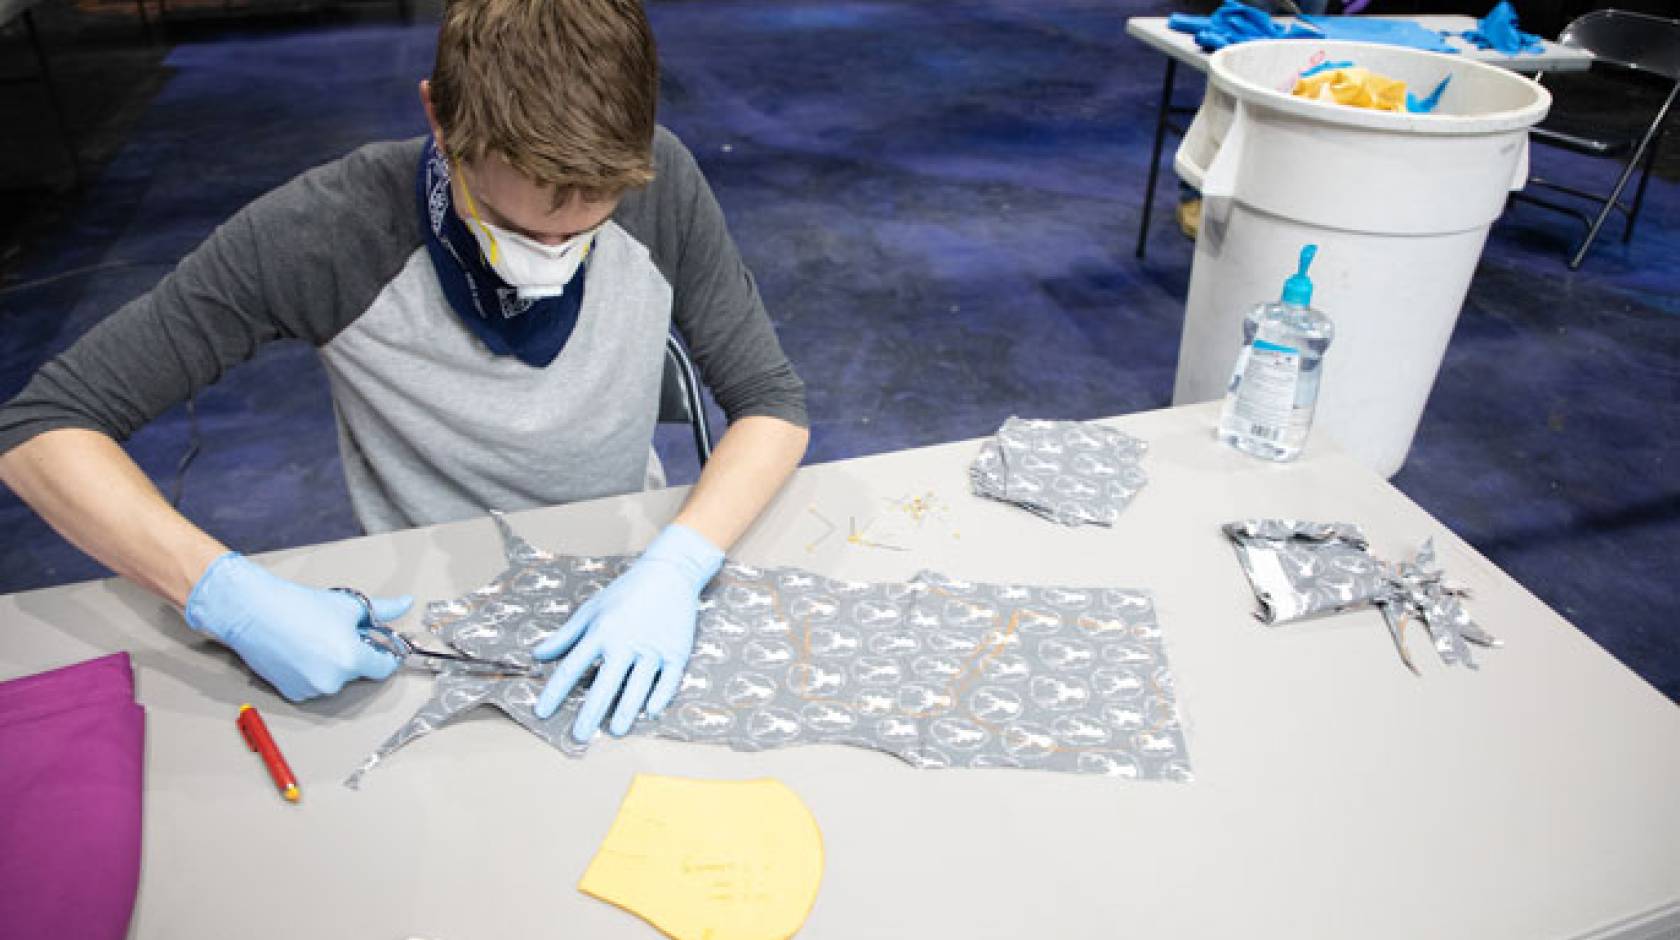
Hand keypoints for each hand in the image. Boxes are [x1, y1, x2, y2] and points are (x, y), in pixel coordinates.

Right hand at [184, 552, 407, 700]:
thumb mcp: (348, 605)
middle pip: (358, 671)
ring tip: (314, 639)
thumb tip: (405, 605)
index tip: (379, 644)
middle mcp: (333, 681)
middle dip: (354, 653)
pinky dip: (312, 672)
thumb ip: (383, 610)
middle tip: (337, 632)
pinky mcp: (293, 694)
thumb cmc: (298, 606)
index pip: (383, 668)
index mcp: (351, 659)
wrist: (255, 612)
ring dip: (332, 664)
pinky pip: (314, 684)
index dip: (384, 654)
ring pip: (335, 679)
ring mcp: (311, 690)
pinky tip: (300, 651)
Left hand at [532, 523, 723, 742]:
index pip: (572, 668)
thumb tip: (537, 655)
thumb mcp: (591, 608)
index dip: (554, 693)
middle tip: (579, 737)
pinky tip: (650, 712)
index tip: (541, 713)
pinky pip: (668, 681)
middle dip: (589, 714)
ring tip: (614, 731)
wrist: (670, 572)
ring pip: (637, 688)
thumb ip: (565, 635)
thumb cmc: (626, 591)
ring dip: (625, 712)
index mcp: (601, 631)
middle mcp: (626, 642)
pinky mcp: (676, 652)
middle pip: (604, 686)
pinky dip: (659, 698)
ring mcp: (653, 648)